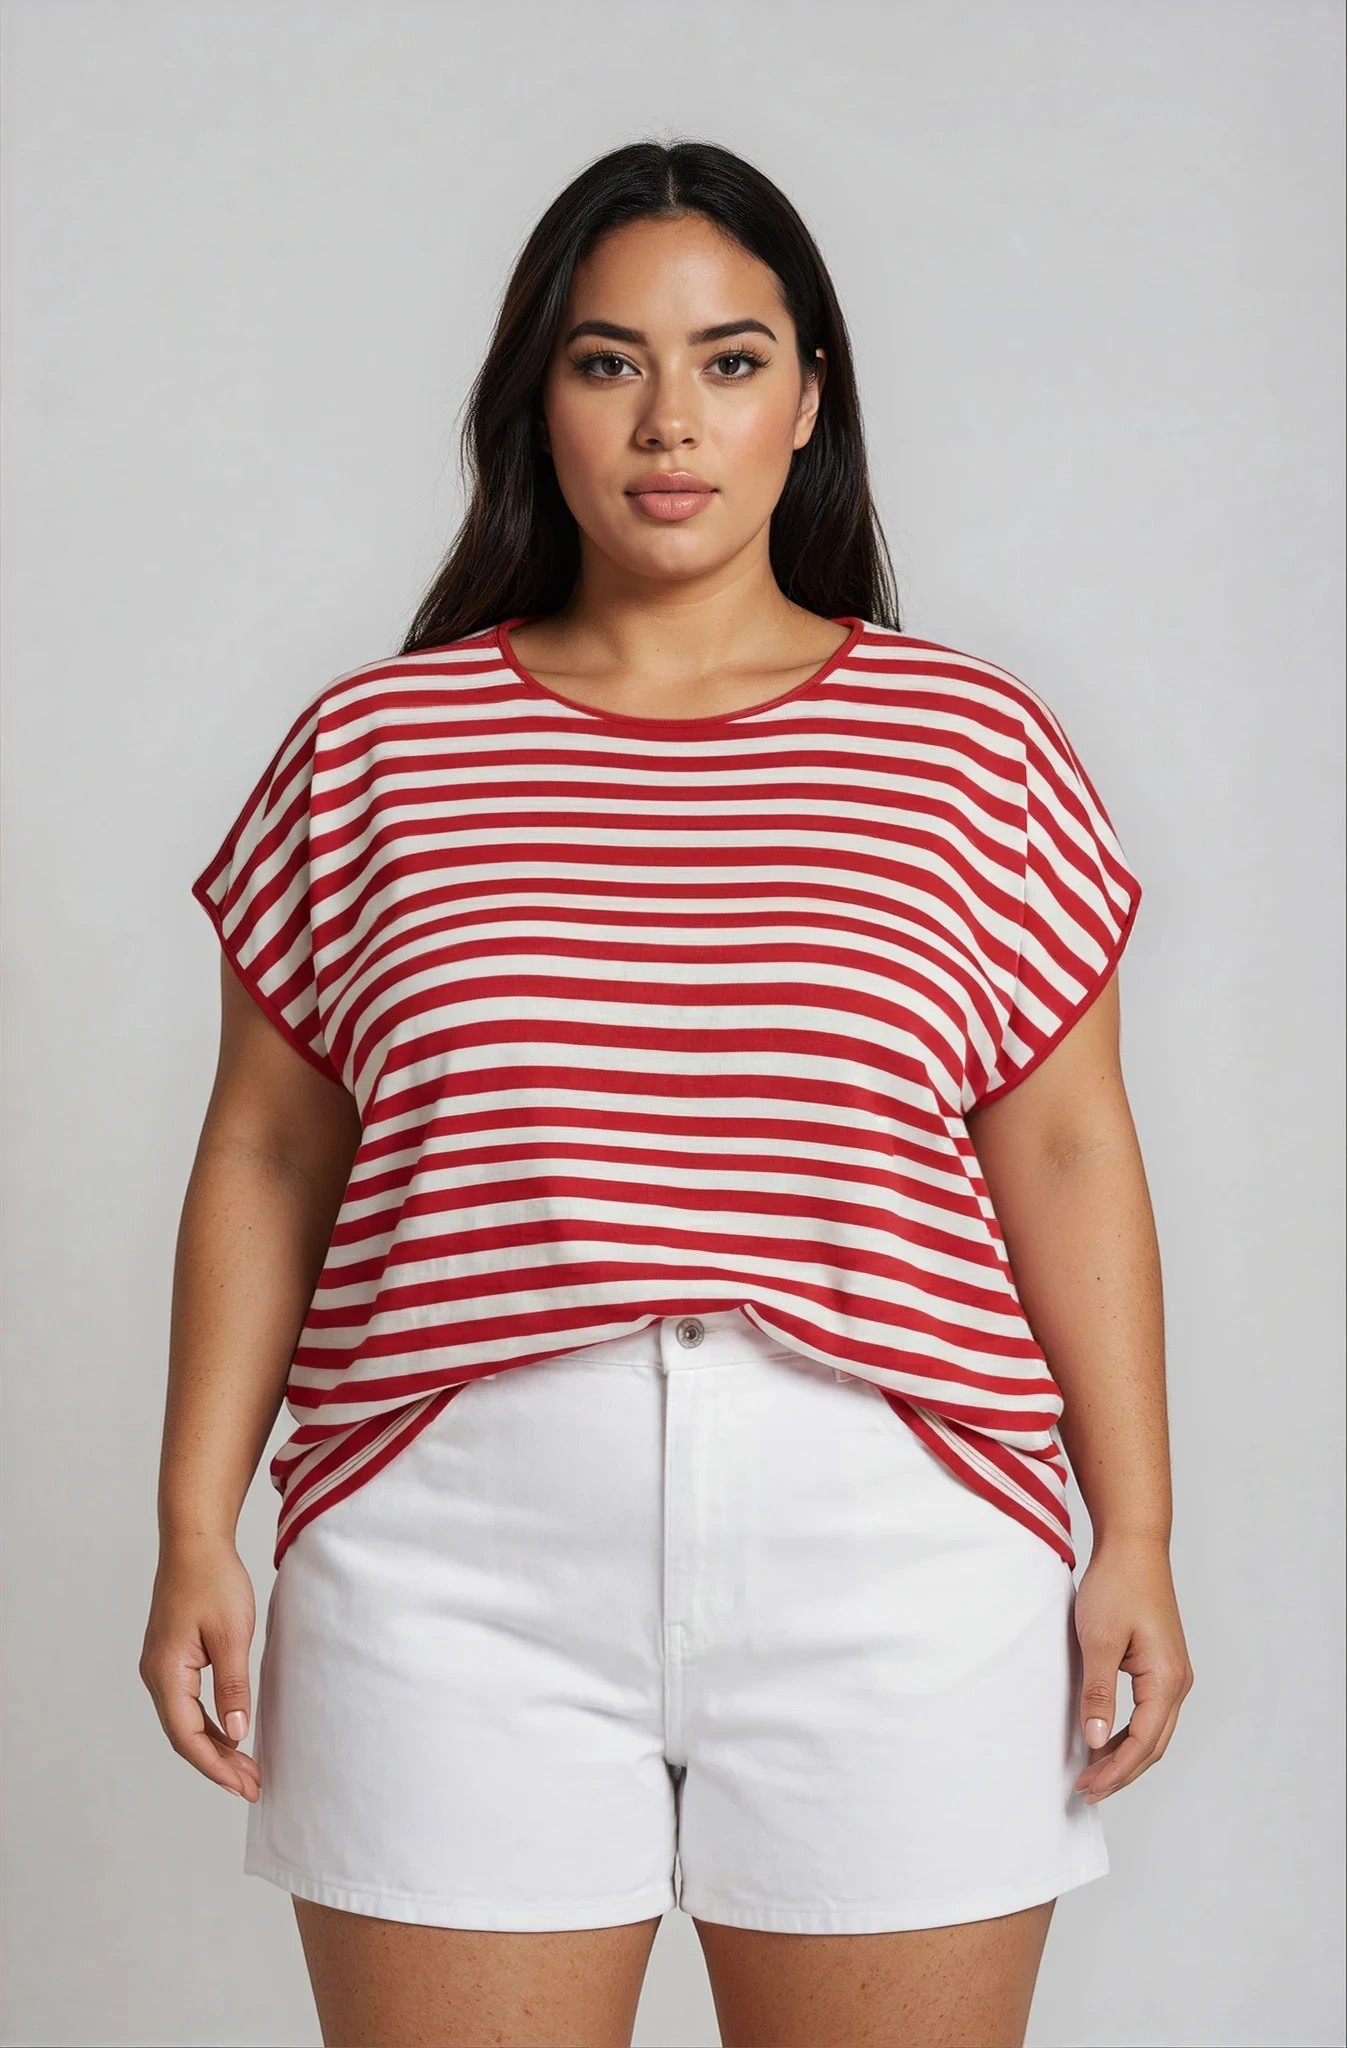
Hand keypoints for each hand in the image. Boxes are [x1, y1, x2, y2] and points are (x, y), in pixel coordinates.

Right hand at [139, 1536, 260, 1801]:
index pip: (187, 1736)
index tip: (244, 1785)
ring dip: (215, 1746)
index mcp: (166, 1673)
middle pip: (184, 1735)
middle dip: (218, 1763)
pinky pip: (188, 1703)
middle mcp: (156, 1675)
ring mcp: (161, 1667)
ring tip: (247, 1768)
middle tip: (253, 1785)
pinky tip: (232, 1734)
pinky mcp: (171, 1658)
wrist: (195, 1542)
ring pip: (186, 1721)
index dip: (215, 1766)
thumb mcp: (232, 1634)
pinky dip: (210, 1723)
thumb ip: (233, 1686)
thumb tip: (237, 1735)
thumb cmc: (213, 1580)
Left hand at [1073, 1534, 1193, 1803]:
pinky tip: (1107, 1738)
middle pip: (1154, 1745)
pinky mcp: (1163, 1664)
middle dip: (1122, 1772)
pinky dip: (1131, 1733)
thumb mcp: (1099, 1640)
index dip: (1116, 1770)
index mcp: (1167, 1680)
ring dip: (1126, 1755)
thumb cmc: (1117, 1585)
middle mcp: (1178, 1682)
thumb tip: (1096, 1741)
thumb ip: (1098, 1693)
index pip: (1143, 1743)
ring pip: (1154, 1731)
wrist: (1133, 1545)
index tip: (1087, 1787)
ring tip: (1094, 1773)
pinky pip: (1150, 1712)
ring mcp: (1174, 1673)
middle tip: (1087, 1791)